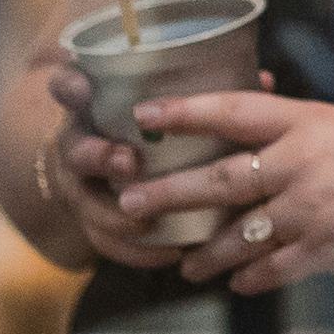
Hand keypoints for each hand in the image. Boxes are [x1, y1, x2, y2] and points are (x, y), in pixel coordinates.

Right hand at [38, 64, 209, 271]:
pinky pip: (103, 241)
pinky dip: (134, 251)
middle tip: (129, 161)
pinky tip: (167, 254)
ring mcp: (80, 187)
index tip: (85, 86)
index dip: (71, 85)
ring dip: (115, 214)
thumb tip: (265, 79)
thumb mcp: (168, 106)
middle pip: (75, 149)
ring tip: (147, 224)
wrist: (111, 171)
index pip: (68, 87)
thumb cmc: (153, 130)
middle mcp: (80, 144)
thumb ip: (207, 94)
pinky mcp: (90, 223)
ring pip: (84, 202)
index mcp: (94, 107)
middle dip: (99, 154)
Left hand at [130, 88, 333, 294]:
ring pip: (237, 234)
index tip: (144, 116)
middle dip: (167, 194)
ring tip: (185, 265)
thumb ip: (304, 130)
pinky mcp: (324, 251)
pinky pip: (270, 269)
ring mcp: (311, 210)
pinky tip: (237, 284)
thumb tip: (258, 123)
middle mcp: (303, 163)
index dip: (183, 113)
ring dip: (205, 252)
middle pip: (218, 179)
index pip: (232, 112)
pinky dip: (249, 279)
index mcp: (309, 122)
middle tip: (129, 204)